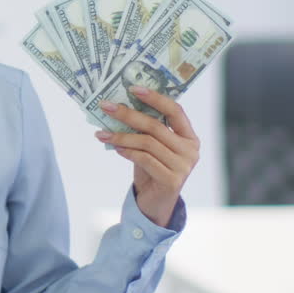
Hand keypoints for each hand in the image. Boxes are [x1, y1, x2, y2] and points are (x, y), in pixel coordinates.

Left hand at [94, 86, 199, 226]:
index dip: (155, 98)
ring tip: (102, 133)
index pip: (175, 110)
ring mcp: (183, 166)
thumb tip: (120, 105)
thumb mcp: (151, 146)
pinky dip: (127, 151)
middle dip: (128, 114)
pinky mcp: (172, 180)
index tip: (133, 88)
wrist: (155, 203)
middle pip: (156, 126)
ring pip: (147, 142)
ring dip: (121, 136)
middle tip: (105, 107)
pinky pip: (144, 159)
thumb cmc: (152, 169)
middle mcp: (190, 150)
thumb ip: (145, 130)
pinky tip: (115, 148)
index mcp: (189, 137)